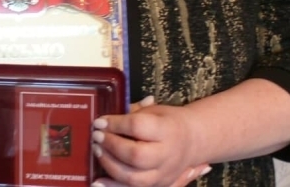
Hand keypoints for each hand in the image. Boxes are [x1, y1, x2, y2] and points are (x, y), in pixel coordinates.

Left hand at [90, 97, 210, 186]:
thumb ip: (131, 112)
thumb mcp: (154, 110)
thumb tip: (108, 118)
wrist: (192, 140)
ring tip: (97, 150)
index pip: (137, 126)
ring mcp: (163, 175)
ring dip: (109, 165)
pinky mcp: (158, 186)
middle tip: (97, 136)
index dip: (115, 124)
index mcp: (167, 130)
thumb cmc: (168, 122)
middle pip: (135, 155)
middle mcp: (167, 155)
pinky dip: (113, 186)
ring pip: (133, 178)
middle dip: (111, 145)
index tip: (100, 121)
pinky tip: (97, 182)